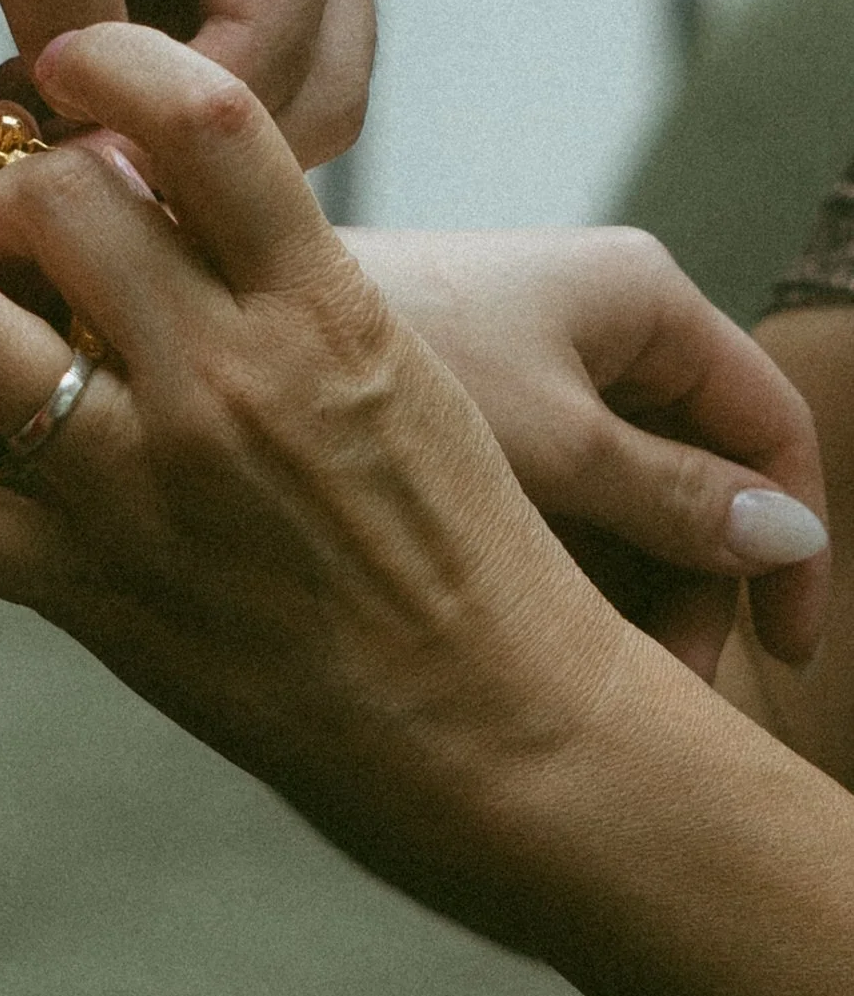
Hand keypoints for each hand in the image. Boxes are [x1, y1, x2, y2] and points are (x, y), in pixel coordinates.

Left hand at [0, 0, 371, 162]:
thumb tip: (86, 93)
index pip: (280, 33)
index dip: (174, 123)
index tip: (60, 167)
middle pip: (314, 88)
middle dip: (197, 158)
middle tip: (61, 193)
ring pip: (273, 104)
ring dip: (172, 154)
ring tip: (39, 158)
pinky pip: (206, 88)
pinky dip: (139, 128)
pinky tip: (38, 130)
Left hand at [0, 26, 705, 927]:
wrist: (495, 725)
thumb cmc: (462, 551)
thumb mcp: (407, 382)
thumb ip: (289, 294)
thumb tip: (180, 215)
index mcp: (327, 308)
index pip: (200, 116)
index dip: (110, 62)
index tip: (71, 65)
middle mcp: (228, 380)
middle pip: (52, 202)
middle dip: (10, 195)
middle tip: (12, 232)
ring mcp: (147, 488)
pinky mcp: (89, 591)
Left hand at [347, 227, 830, 672]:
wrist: (203, 324)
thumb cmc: (379, 365)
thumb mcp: (550, 448)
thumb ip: (673, 500)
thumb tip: (788, 544)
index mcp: (640, 300)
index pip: (767, 425)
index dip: (791, 549)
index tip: (783, 658)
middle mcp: (589, 326)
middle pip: (689, 474)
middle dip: (687, 589)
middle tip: (663, 695)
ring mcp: (518, 371)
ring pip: (606, 496)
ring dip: (612, 593)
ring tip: (583, 689)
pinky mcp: (447, 412)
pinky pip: (531, 498)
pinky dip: (540, 569)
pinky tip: (512, 649)